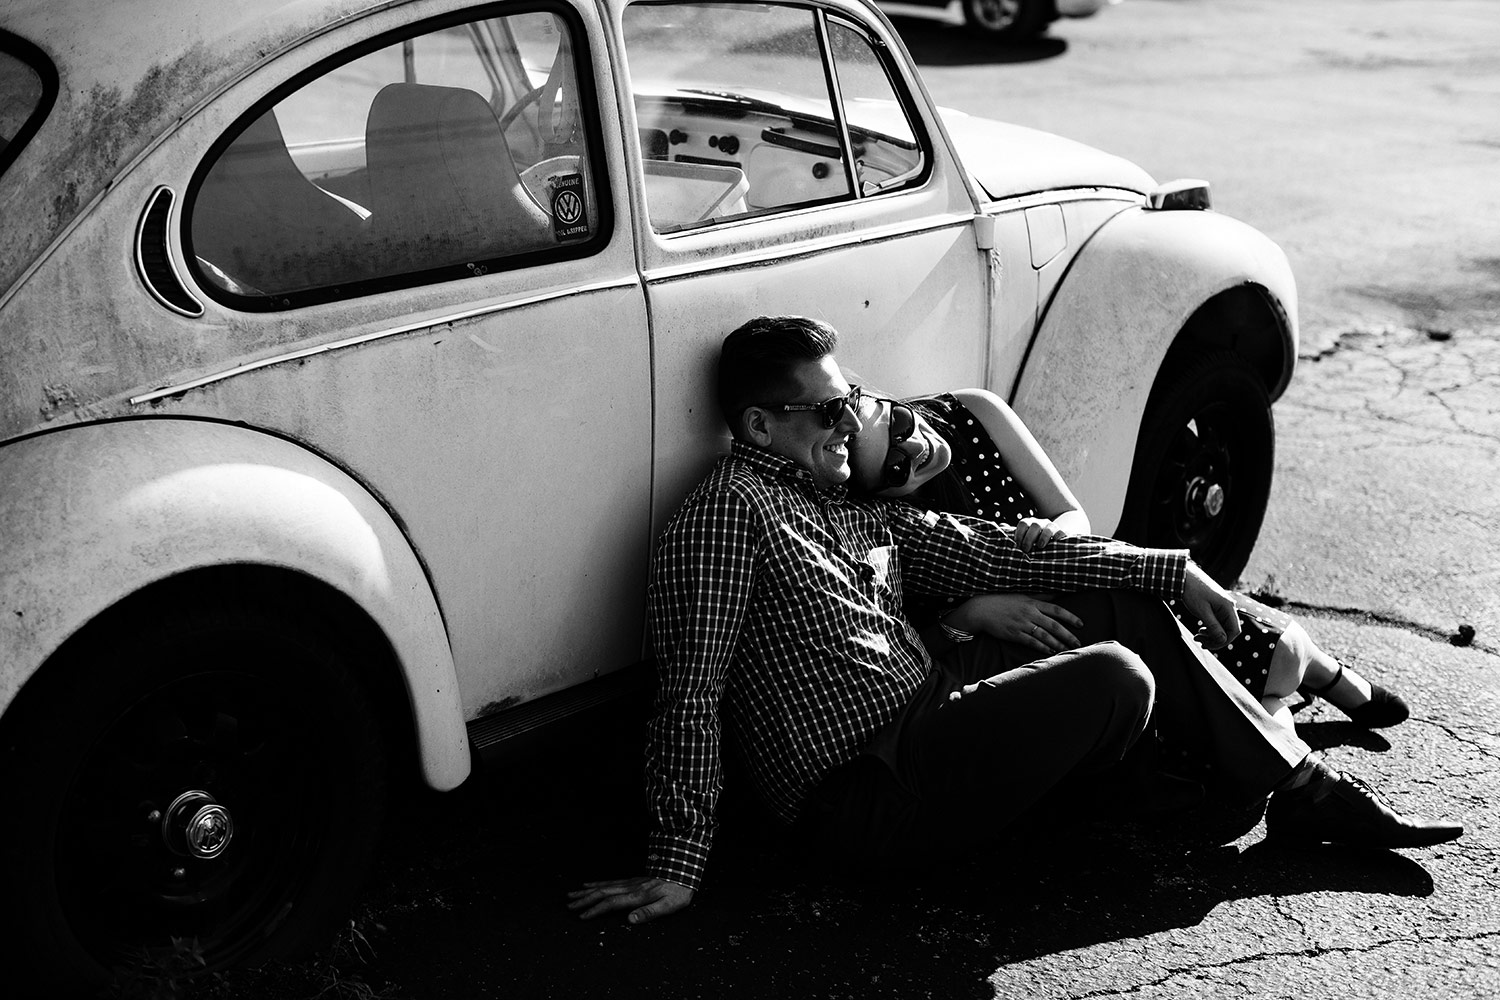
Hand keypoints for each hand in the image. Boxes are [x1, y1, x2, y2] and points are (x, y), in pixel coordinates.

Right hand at [567, 876, 693, 923]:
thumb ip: (649, 913)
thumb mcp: (669, 905)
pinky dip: (597, 883)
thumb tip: (630, 920)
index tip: (582, 916)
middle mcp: (631, 888)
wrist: (684, 870)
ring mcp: (630, 882)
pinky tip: (589, 884)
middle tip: (568, 905)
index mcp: (637, 896)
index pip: (611, 904)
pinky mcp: (632, 880)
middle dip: (584, 899)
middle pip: (602, 893)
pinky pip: (610, 881)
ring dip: (586, 891)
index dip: (595, 910)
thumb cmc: (678, 891)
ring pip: (603, 886)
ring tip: (571, 894)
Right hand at [948, 593, 1083, 654]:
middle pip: (1053, 625)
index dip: (1070, 617)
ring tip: (1067, 649)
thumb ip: (1040, 596)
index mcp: (1032, 603)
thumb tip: (1056, 594)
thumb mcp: (1022, 595)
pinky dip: (1042, 647)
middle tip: (1078, 642)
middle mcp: (1029, 613)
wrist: (982, 609)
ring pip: (1044, 636)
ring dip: (1057, 643)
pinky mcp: (1014, 634)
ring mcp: (1022, 624)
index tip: (1081, 624)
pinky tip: (1050, 651)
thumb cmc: (1003, 601)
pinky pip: (1031, 642)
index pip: (1056, 610)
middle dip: (1067, 635)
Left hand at [1014, 517, 1068, 554]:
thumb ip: (1014, 535)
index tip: (1017, 545)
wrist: (1052, 539)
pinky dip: (1059, 537)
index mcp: (1030, 523)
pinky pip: (1062, 532)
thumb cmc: (1033, 542)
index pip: (1023, 523)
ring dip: (1043, 537)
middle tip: (1026, 549)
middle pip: (1035, 525)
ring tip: (1040, 546)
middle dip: (1029, 538)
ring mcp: (1052, 527)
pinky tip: (1055, 543)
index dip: (1019, 534)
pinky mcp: (1062, 532)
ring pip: (1049, 527)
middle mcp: (1041, 523)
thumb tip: (1003, 527)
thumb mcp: (1024, 538)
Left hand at [1180, 562, 1240, 648]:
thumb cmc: (1193, 592)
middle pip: (1228, 630)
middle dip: (1215, 639)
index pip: (1234, 631)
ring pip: (1222, 627)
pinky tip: (1200, 631)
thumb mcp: (1202, 611)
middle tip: (1200, 642)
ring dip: (1211, 635)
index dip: (1223, 641)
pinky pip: (1217, 622)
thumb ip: (1213, 626)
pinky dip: (1210, 629)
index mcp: (1228, 607)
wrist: (1185, 576)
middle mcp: (1228, 607)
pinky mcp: (1216, 606)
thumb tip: (1222, 640)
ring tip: (1197, 637)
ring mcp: (1222, 606)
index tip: (1208, 645)